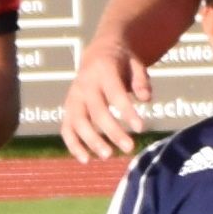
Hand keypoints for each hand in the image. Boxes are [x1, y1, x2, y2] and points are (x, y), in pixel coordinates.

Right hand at [59, 37, 155, 165]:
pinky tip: (86, 160)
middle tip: (130, 148)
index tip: (141, 128)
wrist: (97, 53)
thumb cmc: (122, 61)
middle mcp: (84, 84)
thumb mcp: (136, 63)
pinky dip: (73, 145)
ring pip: (78, 122)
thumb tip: (146, 99)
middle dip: (112, 132)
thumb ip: (141, 80)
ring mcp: (73, 97)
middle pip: (96, 112)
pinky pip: (66, 128)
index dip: (127, 112)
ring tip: (108, 156)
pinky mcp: (68, 108)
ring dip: (91, 141)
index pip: (115, 94)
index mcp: (103, 71)